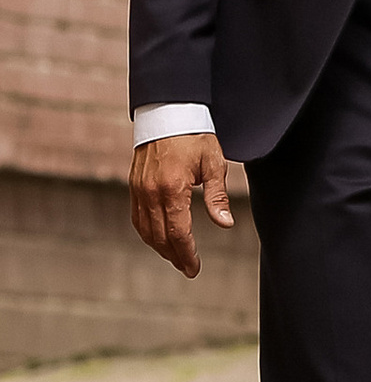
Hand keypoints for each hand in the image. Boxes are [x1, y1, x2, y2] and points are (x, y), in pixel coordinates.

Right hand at [129, 133, 234, 279]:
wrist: (169, 113)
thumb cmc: (195, 136)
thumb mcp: (213, 163)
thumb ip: (217, 196)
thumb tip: (225, 223)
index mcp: (173, 188)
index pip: (178, 232)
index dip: (186, 253)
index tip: (194, 268)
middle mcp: (151, 192)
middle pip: (160, 236)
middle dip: (174, 255)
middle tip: (188, 268)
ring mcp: (139, 190)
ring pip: (145, 230)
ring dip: (160, 247)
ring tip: (176, 256)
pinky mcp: (134, 186)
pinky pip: (137, 218)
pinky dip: (147, 233)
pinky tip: (158, 238)